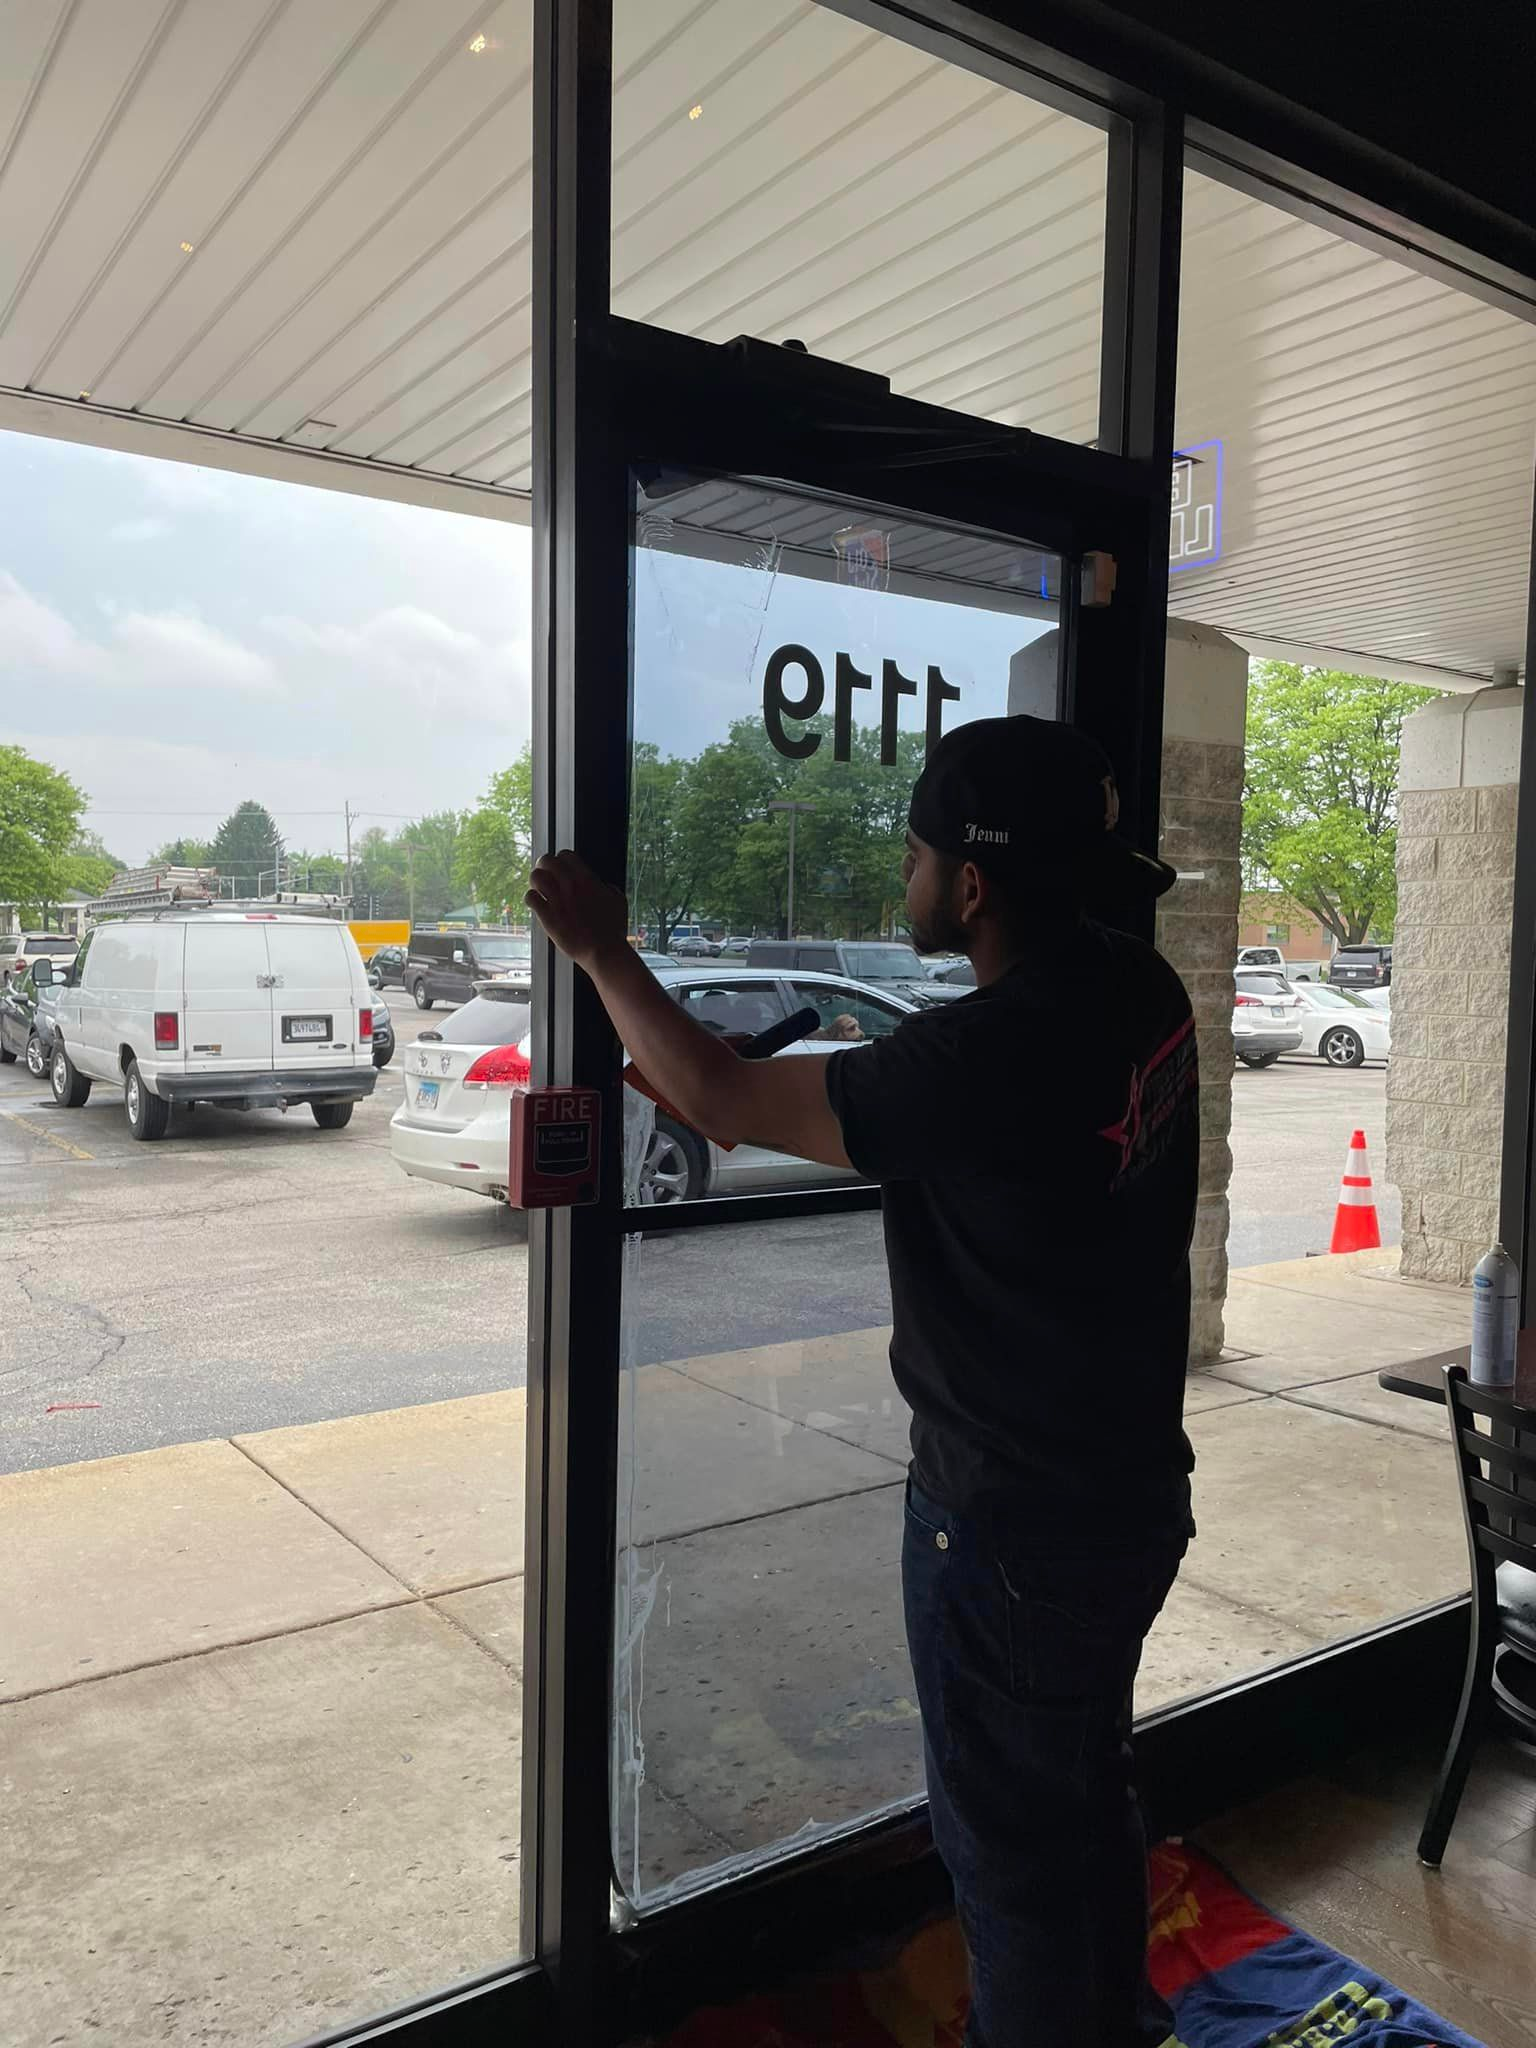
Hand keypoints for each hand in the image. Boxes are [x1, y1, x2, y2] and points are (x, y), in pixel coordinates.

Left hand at [526, 850, 629, 969]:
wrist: (603, 951)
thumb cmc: (613, 930)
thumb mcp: (618, 902)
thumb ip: (608, 888)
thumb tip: (602, 885)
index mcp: (587, 879)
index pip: (565, 855)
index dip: (561, 861)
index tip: (561, 870)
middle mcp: (570, 886)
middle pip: (547, 861)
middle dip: (544, 866)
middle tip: (546, 875)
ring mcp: (557, 901)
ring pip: (536, 877)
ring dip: (536, 882)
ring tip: (540, 890)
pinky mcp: (547, 917)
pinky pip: (530, 897)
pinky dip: (532, 899)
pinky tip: (537, 904)